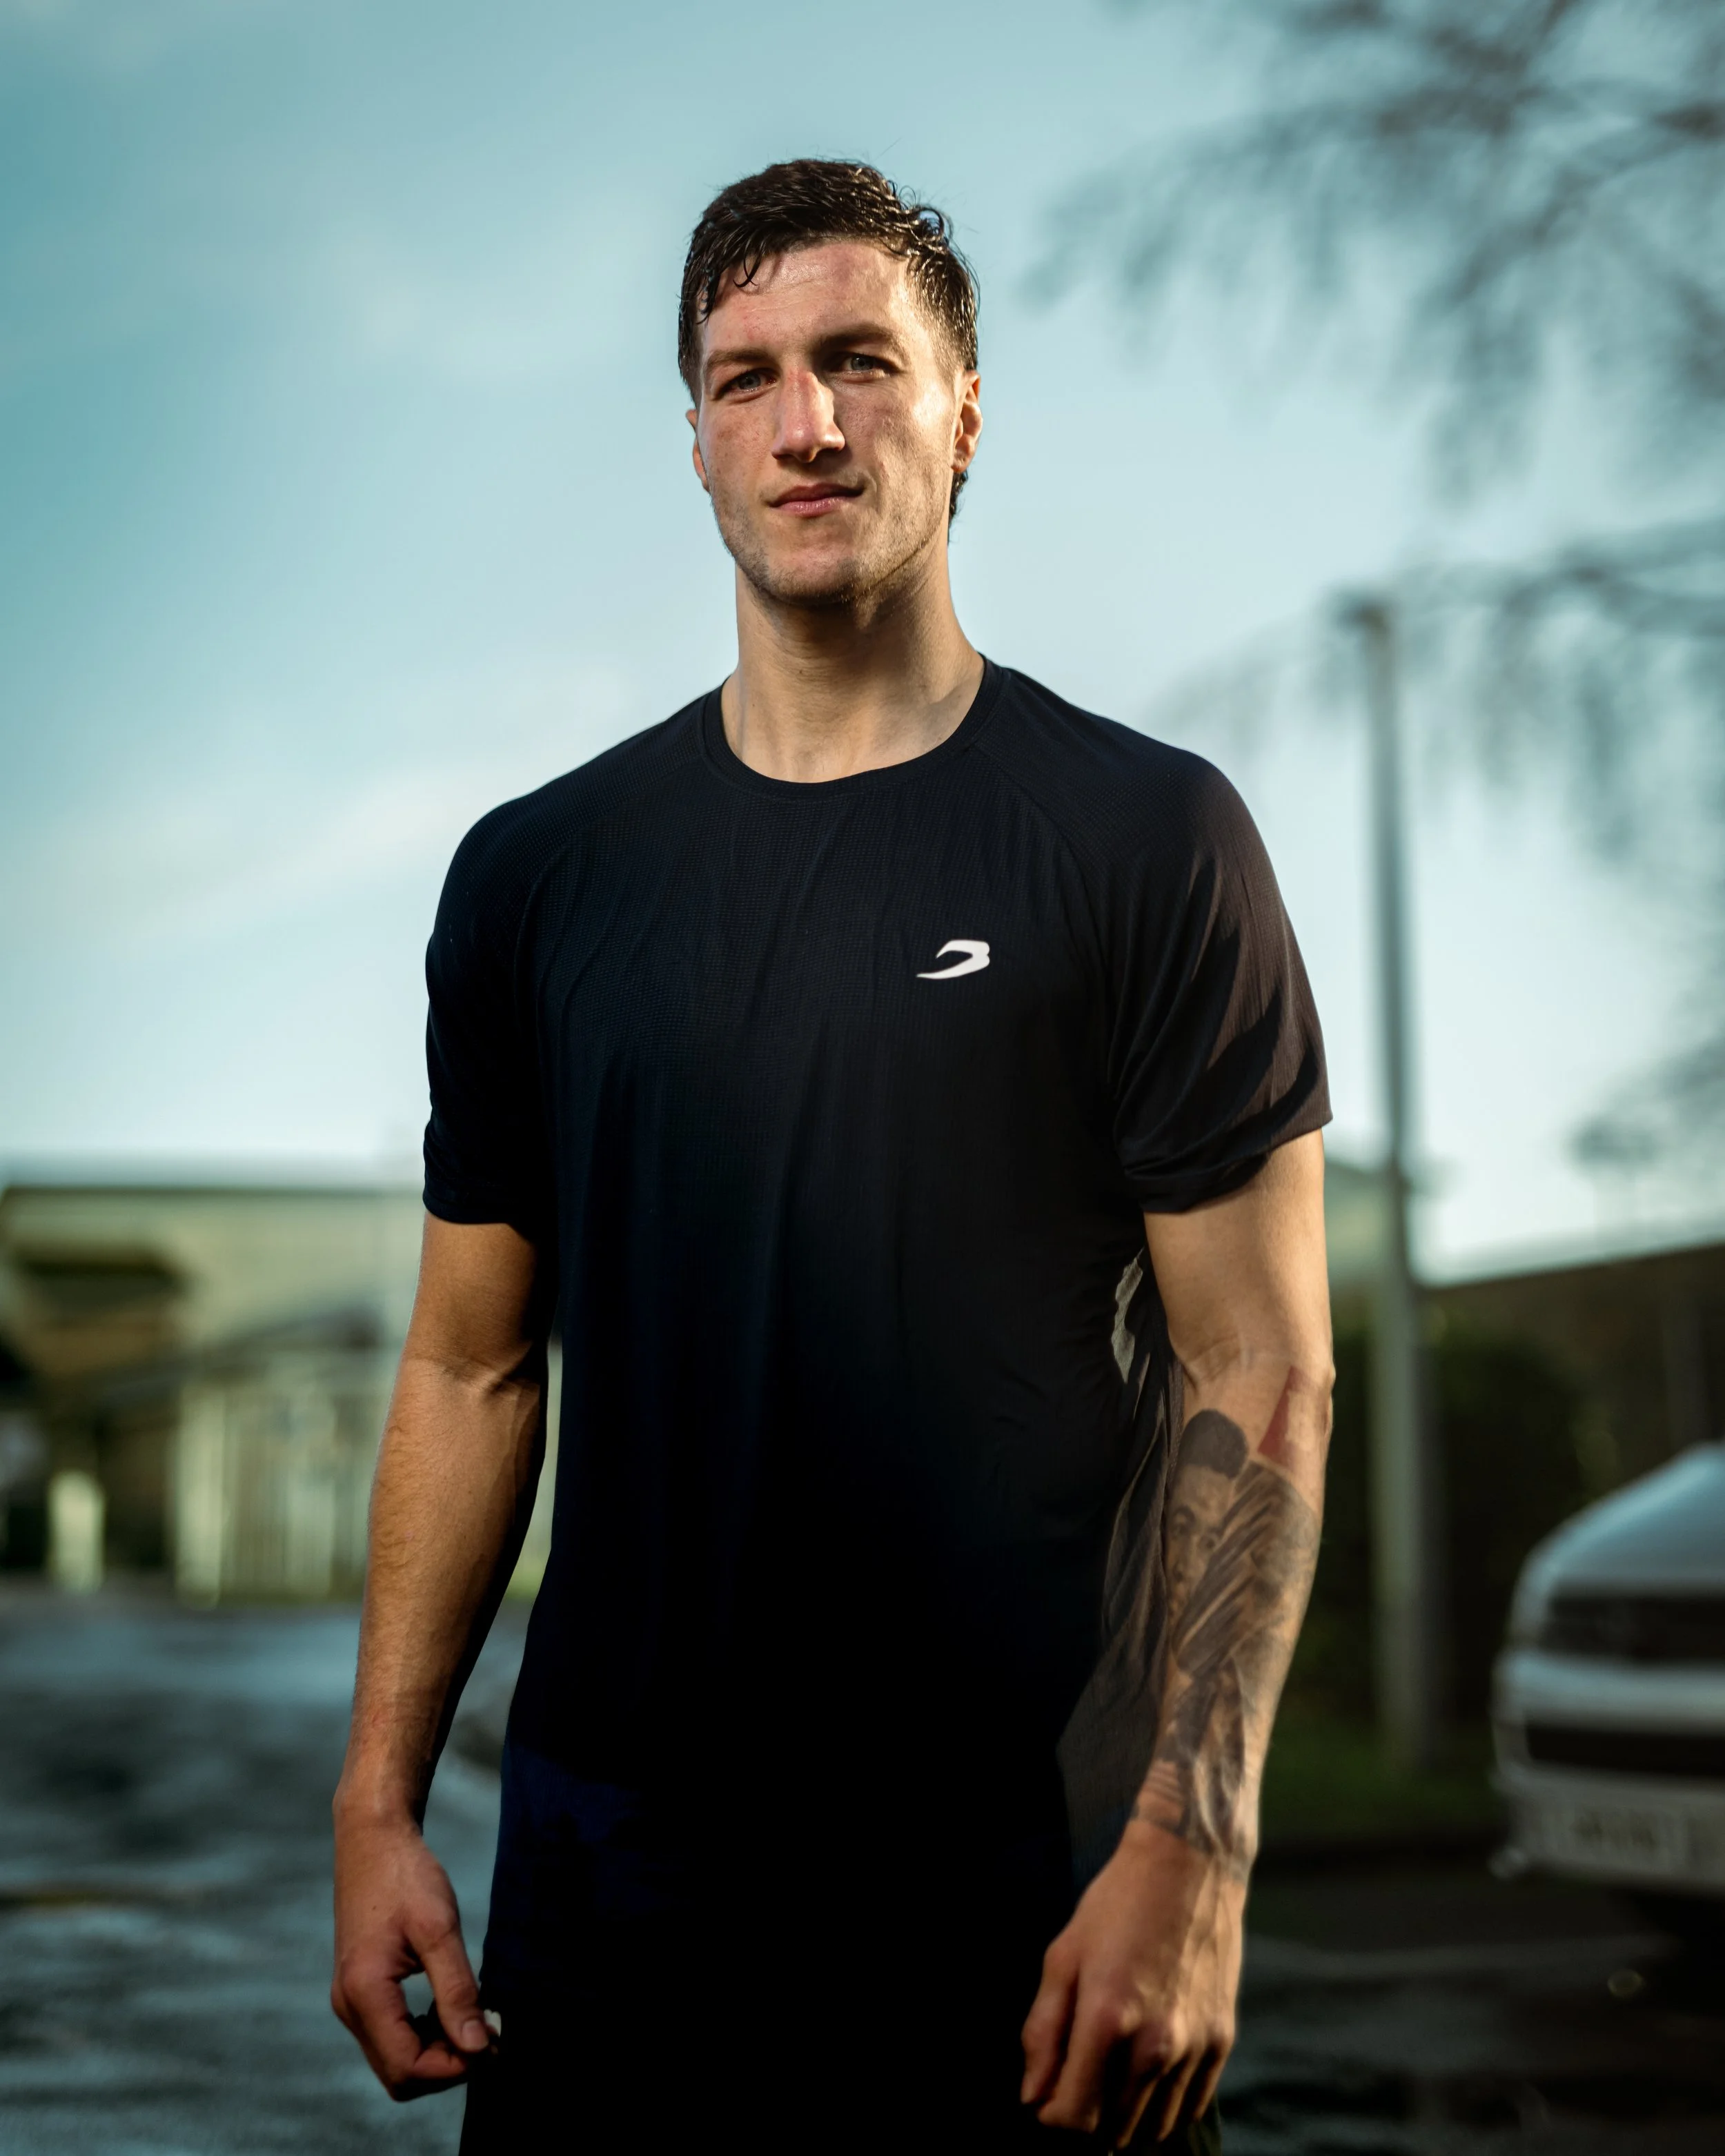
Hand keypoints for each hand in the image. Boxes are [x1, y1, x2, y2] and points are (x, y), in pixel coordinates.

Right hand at [331, 1802, 491, 2100]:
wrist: (372, 1840)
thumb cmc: (406, 1875)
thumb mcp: (439, 1928)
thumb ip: (457, 1990)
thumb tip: (478, 2046)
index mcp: (364, 1993)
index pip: (407, 2068)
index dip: (453, 2068)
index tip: (492, 2042)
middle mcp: (349, 2007)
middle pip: (399, 2074)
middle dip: (447, 2066)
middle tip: (489, 2034)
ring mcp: (350, 2001)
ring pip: (394, 2061)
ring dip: (437, 2053)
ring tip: (475, 2019)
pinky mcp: (358, 1991)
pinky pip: (389, 2037)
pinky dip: (422, 2036)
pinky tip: (450, 2007)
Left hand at [1020, 1820, 1242, 2145]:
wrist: (1189, 1867)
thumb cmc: (1116, 1906)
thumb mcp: (1063, 1956)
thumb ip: (1043, 2031)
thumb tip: (1033, 2096)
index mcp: (1107, 2019)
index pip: (1075, 2116)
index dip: (1052, 2119)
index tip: (1045, 2101)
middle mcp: (1156, 2044)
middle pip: (1114, 2132)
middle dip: (1087, 2121)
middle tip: (1076, 2087)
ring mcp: (1194, 2047)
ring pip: (1154, 2129)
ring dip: (1125, 2121)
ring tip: (1109, 2083)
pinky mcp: (1222, 2041)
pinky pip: (1189, 2108)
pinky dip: (1163, 2108)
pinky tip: (1145, 2078)